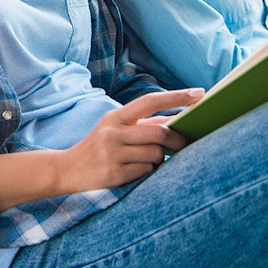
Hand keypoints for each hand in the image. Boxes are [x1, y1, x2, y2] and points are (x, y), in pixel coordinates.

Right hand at [60, 89, 203, 191]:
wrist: (67, 169)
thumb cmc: (99, 147)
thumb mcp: (115, 129)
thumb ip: (143, 124)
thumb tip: (178, 120)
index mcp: (116, 116)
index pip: (150, 101)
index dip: (177, 97)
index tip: (199, 93)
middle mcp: (113, 132)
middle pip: (159, 132)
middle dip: (178, 140)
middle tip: (185, 143)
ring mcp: (112, 153)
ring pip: (156, 154)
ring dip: (160, 159)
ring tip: (150, 160)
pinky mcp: (114, 174)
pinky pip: (146, 171)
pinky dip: (149, 171)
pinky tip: (137, 170)